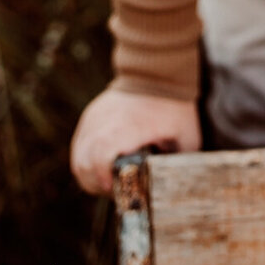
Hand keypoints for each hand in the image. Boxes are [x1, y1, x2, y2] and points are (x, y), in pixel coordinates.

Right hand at [70, 89, 200, 195]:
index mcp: (130, 128)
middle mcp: (105, 122)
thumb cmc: (174, 109)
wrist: (158, 72)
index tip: (118, 189)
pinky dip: (88, 161)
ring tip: (110, 180)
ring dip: (91, 175)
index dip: (105, 178)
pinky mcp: (90, 117)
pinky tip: (104, 165)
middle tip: (117, 188)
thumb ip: (174, 165)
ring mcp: (94, 118)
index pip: (102, 155)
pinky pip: (80, 146)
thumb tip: (173, 192)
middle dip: (98, 184)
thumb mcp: (185, 139)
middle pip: (84, 163)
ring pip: (78, 159)